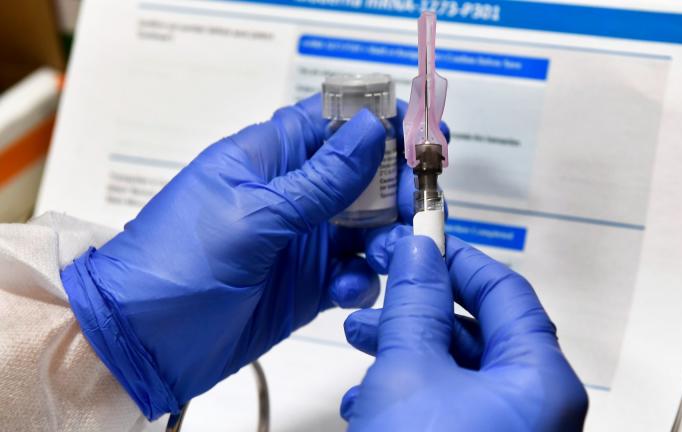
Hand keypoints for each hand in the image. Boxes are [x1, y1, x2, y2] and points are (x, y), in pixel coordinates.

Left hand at [59, 95, 445, 418]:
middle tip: (412, 205)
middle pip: (361, 175)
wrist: (143, 342)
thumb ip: (320, 179)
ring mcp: (300, 240)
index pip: (330, 122)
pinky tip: (347, 290)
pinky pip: (355, 272)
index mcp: (266, 158)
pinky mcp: (309, 284)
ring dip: (386, 237)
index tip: (418, 136)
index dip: (376, 123)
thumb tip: (370, 129)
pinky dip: (362, 280)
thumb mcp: (253, 214)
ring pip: (366, 226)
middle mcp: (289, 195)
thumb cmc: (176, 263)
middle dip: (393, 187)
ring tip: (386, 254)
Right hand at [342, 233, 588, 430]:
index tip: (423, 242)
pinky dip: (411, 392)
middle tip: (385, 286)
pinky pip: (451, 407)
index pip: (506, 291)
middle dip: (422, 308)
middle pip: (481, 332)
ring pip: (459, 371)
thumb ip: (415, 306)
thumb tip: (418, 255)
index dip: (459, 260)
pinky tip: (368, 398)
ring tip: (362, 338)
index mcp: (540, 381)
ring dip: (407, 350)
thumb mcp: (408, 374)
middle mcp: (537, 409)